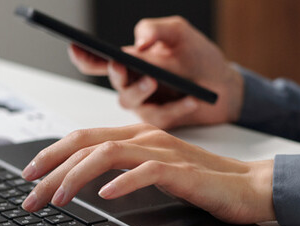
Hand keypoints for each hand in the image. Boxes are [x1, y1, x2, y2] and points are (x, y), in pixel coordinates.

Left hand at [19, 124, 275, 223]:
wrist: (249, 186)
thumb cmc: (203, 181)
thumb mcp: (154, 172)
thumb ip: (123, 169)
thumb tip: (84, 181)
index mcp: (137, 136)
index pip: (84, 138)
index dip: (51, 154)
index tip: (29, 176)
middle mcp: (147, 138)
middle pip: (87, 144)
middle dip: (52, 168)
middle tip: (31, 194)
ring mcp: (165, 152)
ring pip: (109, 154)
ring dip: (77, 176)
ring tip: (59, 197)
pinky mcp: (183, 170)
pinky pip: (147, 171)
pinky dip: (123, 183)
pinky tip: (106, 196)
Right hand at [68, 16, 243, 128]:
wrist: (224, 84)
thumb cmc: (198, 57)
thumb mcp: (179, 33)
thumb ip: (156, 29)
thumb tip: (139, 41)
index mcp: (130, 61)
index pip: (98, 61)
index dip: (83, 55)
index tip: (75, 46)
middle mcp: (131, 84)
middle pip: (113, 81)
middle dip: (115, 72)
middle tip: (121, 64)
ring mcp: (144, 104)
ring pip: (130, 101)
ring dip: (140, 89)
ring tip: (154, 79)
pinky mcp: (161, 121)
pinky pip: (161, 117)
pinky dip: (177, 108)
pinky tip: (191, 99)